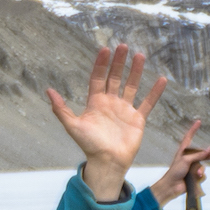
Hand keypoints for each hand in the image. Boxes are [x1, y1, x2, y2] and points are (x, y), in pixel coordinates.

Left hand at [48, 44, 165, 202]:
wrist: (107, 162)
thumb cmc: (89, 146)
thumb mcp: (72, 126)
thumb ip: (61, 109)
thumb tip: (48, 91)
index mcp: (95, 102)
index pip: (98, 77)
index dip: (101, 64)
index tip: (105, 49)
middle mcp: (110, 103)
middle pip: (115, 77)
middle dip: (119, 62)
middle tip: (123, 46)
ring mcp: (125, 110)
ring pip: (131, 86)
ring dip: (136, 71)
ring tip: (140, 56)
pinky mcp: (137, 119)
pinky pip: (147, 103)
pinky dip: (154, 92)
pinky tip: (161, 79)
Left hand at [148, 118, 209, 206]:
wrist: (172, 187)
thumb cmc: (175, 172)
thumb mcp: (186, 160)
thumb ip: (199, 155)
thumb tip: (209, 149)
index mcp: (183, 151)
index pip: (189, 137)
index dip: (193, 129)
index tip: (198, 121)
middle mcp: (188, 158)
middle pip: (202, 153)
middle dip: (208, 156)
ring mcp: (191, 167)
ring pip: (203, 165)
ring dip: (201, 170)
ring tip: (196, 174)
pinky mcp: (194, 176)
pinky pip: (202, 174)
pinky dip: (200, 176)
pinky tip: (196, 178)